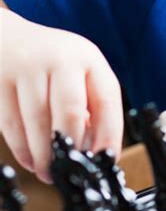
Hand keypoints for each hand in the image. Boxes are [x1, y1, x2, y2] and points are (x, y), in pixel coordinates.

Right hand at [0, 8, 122, 182]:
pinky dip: (22, 149)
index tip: (106, 160)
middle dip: (71, 149)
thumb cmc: (52, 63)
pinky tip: (30, 161)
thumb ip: (90, 106)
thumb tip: (93, 151)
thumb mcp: (79, 73)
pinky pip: (11, 123)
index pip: (107, 98)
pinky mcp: (1, 79)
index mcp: (89, 57)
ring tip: (49, 172)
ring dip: (44, 155)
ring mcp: (29, 66)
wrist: (7, 36)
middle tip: (70, 173)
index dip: (110, 133)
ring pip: (38, 120)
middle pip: (70, 110)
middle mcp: (61, 58)